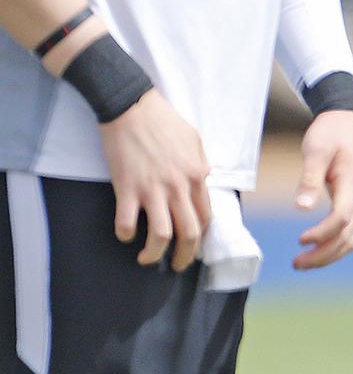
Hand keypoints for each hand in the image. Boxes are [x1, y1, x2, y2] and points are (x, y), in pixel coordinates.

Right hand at [100, 90, 210, 270]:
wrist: (132, 106)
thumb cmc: (164, 121)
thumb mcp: (194, 141)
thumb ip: (199, 165)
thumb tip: (201, 181)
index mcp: (198, 175)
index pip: (206, 217)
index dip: (200, 236)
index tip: (192, 244)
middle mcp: (178, 186)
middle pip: (189, 232)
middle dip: (185, 256)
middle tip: (177, 266)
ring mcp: (152, 189)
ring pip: (160, 235)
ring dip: (154, 254)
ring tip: (148, 260)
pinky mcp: (126, 188)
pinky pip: (126, 223)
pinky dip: (125, 235)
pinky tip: (124, 235)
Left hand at [293, 110, 352, 269]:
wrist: (346, 121)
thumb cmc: (329, 133)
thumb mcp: (316, 150)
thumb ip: (310, 179)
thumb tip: (302, 208)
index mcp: (352, 182)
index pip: (342, 217)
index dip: (322, 233)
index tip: (300, 240)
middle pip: (349, 236)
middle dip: (324, 255)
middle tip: (296, 265)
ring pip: (352, 238)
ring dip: (329, 255)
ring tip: (302, 263)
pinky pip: (350, 231)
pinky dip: (334, 245)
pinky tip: (315, 248)